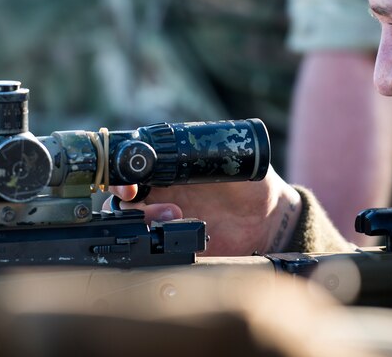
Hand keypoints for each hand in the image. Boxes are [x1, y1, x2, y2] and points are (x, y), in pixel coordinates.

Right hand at [104, 166, 301, 255]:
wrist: (269, 220)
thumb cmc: (251, 183)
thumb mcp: (231, 158)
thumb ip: (209, 150)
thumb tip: (186, 144)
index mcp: (169, 169)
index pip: (133, 169)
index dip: (123, 175)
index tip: (130, 184)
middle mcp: (163, 193)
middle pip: (124, 196)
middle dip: (123, 197)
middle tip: (138, 198)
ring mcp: (168, 219)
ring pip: (133, 221)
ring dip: (143, 217)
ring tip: (175, 215)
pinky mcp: (179, 242)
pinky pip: (154, 246)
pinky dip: (157, 241)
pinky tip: (180, 234)